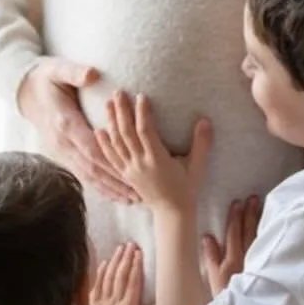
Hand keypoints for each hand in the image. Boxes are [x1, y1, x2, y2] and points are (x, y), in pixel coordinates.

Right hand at [16, 57, 137, 203]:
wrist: (24, 89)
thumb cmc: (46, 76)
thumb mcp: (58, 69)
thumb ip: (75, 72)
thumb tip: (92, 73)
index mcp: (65, 122)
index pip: (91, 147)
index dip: (111, 162)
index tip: (130, 172)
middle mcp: (62, 141)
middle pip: (92, 168)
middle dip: (115, 182)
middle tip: (138, 194)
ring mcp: (61, 150)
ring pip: (87, 175)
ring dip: (109, 188)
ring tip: (131, 200)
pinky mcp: (63, 153)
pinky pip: (82, 173)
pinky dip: (99, 185)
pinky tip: (113, 193)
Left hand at [84, 243, 156, 304]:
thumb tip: (162, 303)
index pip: (132, 282)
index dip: (136, 266)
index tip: (139, 253)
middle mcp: (114, 301)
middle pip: (120, 275)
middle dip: (126, 258)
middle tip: (131, 244)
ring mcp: (102, 302)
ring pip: (109, 277)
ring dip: (115, 261)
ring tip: (120, 248)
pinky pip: (96, 285)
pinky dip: (100, 273)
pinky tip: (104, 263)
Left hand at [98, 90, 210, 214]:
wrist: (172, 212)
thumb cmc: (187, 188)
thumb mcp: (198, 166)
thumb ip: (201, 143)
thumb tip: (205, 120)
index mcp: (157, 160)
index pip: (146, 132)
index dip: (142, 113)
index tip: (141, 96)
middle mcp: (140, 164)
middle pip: (126, 134)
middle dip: (122, 111)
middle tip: (119, 92)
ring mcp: (130, 170)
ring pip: (116, 143)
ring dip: (111, 122)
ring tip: (108, 103)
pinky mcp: (126, 175)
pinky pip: (111, 158)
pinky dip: (104, 144)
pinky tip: (99, 130)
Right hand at [202, 196, 261, 295]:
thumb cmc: (225, 299)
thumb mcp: (213, 280)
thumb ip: (211, 258)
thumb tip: (207, 236)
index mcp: (232, 260)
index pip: (234, 234)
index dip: (235, 217)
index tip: (237, 202)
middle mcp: (247, 259)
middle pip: (248, 232)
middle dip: (250, 214)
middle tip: (253, 197)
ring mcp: (259, 263)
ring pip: (259, 237)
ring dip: (259, 221)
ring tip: (261, 205)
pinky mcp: (268, 269)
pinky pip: (267, 247)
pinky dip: (267, 235)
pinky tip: (270, 227)